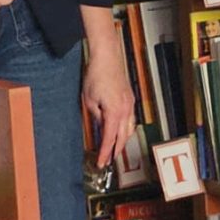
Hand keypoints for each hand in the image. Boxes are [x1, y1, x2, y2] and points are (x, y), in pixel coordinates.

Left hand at [82, 40, 135, 166]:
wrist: (107, 57)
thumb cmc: (96, 75)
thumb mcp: (89, 100)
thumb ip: (96, 116)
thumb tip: (100, 124)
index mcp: (114, 112)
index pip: (109, 139)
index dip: (105, 153)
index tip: (101, 162)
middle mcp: (125, 110)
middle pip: (122, 137)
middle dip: (116, 150)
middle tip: (109, 160)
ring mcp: (129, 104)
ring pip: (129, 129)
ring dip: (122, 140)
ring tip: (115, 148)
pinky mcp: (130, 98)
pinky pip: (130, 119)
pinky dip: (125, 128)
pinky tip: (121, 130)